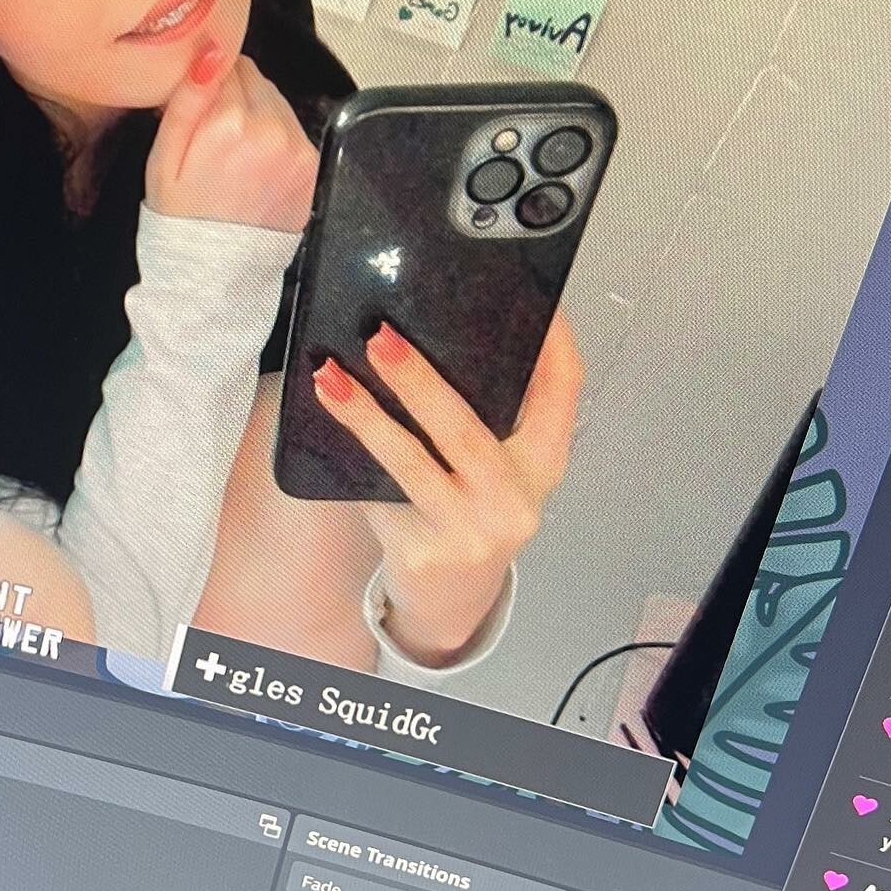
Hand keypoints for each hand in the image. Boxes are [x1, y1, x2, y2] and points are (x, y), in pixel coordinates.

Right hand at [146, 39, 317, 233]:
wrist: (216, 272)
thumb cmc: (180, 213)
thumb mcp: (163, 156)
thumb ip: (187, 99)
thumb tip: (212, 50)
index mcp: (229, 119)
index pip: (226, 64)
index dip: (208, 84)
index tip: (199, 110)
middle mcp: (271, 127)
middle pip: (254, 78)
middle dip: (235, 96)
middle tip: (215, 135)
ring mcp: (297, 146)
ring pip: (275, 100)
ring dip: (257, 113)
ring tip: (236, 152)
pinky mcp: (311, 164)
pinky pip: (292, 128)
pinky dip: (275, 137)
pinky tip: (256, 165)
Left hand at [311, 313, 582, 666]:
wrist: (453, 598)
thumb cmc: (471, 506)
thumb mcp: (496, 463)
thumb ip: (486, 411)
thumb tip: (429, 327)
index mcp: (544, 461)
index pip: (564, 389)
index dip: (551, 339)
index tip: (527, 292)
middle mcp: (516, 497)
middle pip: (469, 431)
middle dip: (421, 381)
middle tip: (382, 337)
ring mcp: (472, 530)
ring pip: (412, 464)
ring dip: (367, 416)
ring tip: (330, 377)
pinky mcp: (425, 551)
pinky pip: (380, 489)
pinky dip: (352, 449)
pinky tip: (327, 415)